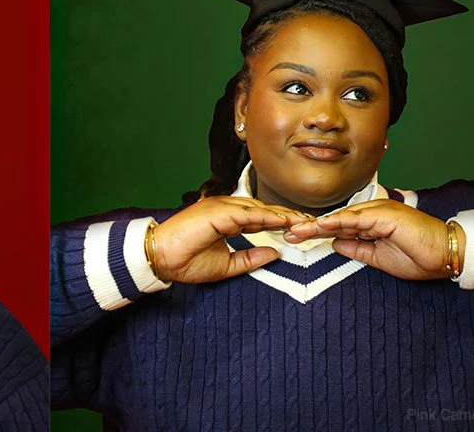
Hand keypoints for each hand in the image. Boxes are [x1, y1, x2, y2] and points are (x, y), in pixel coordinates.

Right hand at [152, 196, 312, 283]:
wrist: (162, 259)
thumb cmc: (187, 262)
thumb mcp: (226, 265)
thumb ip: (250, 258)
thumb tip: (275, 253)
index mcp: (226, 218)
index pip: (259, 217)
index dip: (280, 222)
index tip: (300, 229)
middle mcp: (225, 208)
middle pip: (262, 209)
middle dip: (287, 216)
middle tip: (311, 224)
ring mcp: (220, 207)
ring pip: (258, 208)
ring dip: (282, 215)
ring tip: (303, 222)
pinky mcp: (217, 212)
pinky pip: (247, 214)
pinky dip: (266, 217)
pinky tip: (283, 221)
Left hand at [284, 200, 463, 280]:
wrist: (448, 255)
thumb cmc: (418, 257)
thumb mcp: (380, 258)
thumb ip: (358, 249)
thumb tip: (335, 244)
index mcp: (369, 222)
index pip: (337, 226)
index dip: (316, 231)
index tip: (295, 238)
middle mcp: (371, 212)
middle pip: (334, 219)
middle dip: (309, 227)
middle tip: (286, 232)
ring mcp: (378, 211)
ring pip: (342, 217)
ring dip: (318, 225)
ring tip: (297, 231)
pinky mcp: (386, 215)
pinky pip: (358, 219)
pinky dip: (339, 222)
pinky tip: (323, 227)